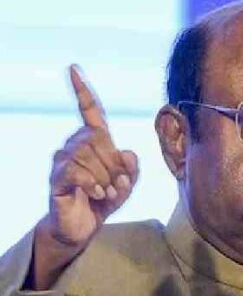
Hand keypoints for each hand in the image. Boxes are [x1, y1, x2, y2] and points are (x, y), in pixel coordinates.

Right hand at [28, 65, 138, 289]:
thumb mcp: (127, 184)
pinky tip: (96, 194)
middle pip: (100, 139)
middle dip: (115, 165)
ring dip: (105, 178)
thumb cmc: (104, 200)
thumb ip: (133, 168)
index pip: (90, 111)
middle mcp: (75, 145)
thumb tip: (127, 152)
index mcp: (94, 141)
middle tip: (114, 185)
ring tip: (105, 192)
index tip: (73, 68)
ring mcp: (63, 160)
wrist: (83, 226)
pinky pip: (78, 171)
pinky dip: (94, 184)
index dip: (83, 90)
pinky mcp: (57, 177)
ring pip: (89, 156)